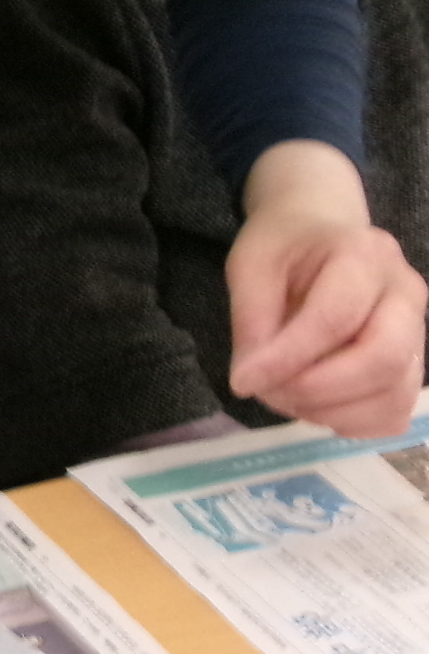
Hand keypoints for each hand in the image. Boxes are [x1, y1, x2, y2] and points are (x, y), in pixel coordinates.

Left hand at [228, 141, 425, 433]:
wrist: (321, 231)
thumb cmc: (284, 246)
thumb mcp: (250, 266)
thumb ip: (251, 320)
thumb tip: (250, 380)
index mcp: (363, 256)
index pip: (334, 319)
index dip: (287, 359)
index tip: (243, 381)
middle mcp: (405, 293)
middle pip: (382, 360)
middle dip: (318, 390)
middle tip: (270, 391)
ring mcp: (418, 329)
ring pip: (395, 393)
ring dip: (333, 412)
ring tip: (287, 397)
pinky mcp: (413, 360)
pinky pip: (397, 410)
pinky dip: (355, 422)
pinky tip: (317, 407)